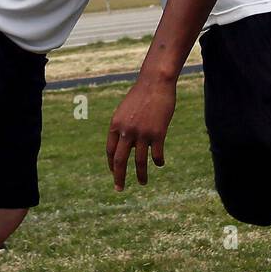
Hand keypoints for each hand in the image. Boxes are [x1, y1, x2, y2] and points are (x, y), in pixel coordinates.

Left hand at [107, 73, 175, 190]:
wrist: (155, 82)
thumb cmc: (142, 94)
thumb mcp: (126, 110)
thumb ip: (124, 125)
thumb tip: (125, 141)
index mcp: (115, 125)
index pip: (110, 150)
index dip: (112, 164)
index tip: (114, 172)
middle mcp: (126, 131)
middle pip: (120, 160)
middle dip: (119, 177)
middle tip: (118, 189)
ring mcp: (142, 133)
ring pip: (139, 162)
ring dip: (140, 175)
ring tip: (142, 183)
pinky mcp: (158, 133)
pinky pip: (156, 154)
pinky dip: (158, 161)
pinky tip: (160, 164)